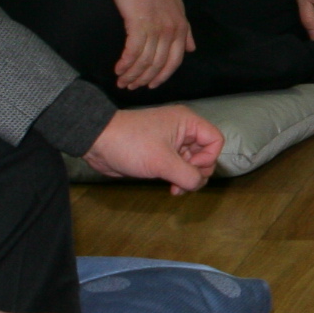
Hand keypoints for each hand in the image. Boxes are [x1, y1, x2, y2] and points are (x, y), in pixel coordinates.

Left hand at [87, 103, 222, 193]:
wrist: (98, 142)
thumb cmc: (131, 144)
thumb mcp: (162, 161)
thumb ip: (187, 175)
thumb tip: (198, 185)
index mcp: (187, 122)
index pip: (215, 140)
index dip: (208, 159)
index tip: (188, 167)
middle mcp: (183, 130)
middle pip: (206, 154)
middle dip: (197, 172)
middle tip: (181, 183)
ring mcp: (172, 143)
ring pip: (192, 164)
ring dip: (187, 179)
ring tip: (175, 189)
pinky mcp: (160, 154)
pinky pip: (179, 168)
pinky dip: (178, 178)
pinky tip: (170, 187)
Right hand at [104, 0, 193, 90]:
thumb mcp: (176, 6)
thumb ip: (185, 30)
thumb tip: (192, 49)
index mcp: (181, 27)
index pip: (175, 62)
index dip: (162, 77)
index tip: (150, 86)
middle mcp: (171, 30)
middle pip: (158, 65)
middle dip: (144, 79)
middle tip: (130, 87)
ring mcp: (156, 27)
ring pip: (145, 61)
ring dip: (132, 74)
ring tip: (121, 81)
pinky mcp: (139, 24)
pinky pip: (133, 51)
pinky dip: (125, 63)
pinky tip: (118, 69)